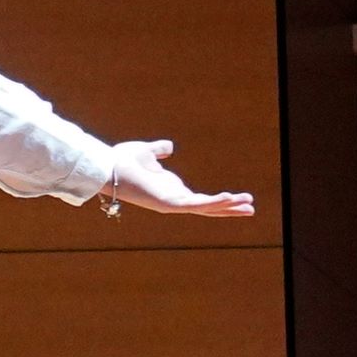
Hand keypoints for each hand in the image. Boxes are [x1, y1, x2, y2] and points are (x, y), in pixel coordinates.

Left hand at [99, 141, 253, 218]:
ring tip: (248, 205)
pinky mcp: (167, 203)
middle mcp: (173, 198)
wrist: (106, 166)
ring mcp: (171, 202)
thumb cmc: (121, 160)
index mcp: (171, 189)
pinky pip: (194, 205)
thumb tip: (169, 147)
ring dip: (227, 206)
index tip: (237, 197)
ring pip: (205, 208)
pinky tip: (229, 198)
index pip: (201, 198)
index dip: (220, 199)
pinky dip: (212, 203)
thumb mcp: (147, 152)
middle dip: (229, 208)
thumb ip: (159, 151)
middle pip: (208, 207)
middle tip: (251, 209)